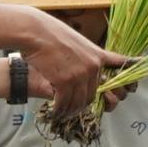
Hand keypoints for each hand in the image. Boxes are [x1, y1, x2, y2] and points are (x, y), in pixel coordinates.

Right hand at [9, 5, 127, 114]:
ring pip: (78, 102)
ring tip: (62, 114)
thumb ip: (85, 56)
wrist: (35, 32)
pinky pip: (64, 102)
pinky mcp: (64, 81)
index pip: (111, 77)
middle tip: (71, 110)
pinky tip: (55, 112)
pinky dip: (59, 110)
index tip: (112, 97)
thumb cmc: (51, 33)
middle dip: (80, 106)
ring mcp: (79, 75)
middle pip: (91, 95)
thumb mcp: (77, 41)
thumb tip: (81, 67)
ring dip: (69, 111)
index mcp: (98, 56)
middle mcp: (92, 67)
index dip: (112, 89)